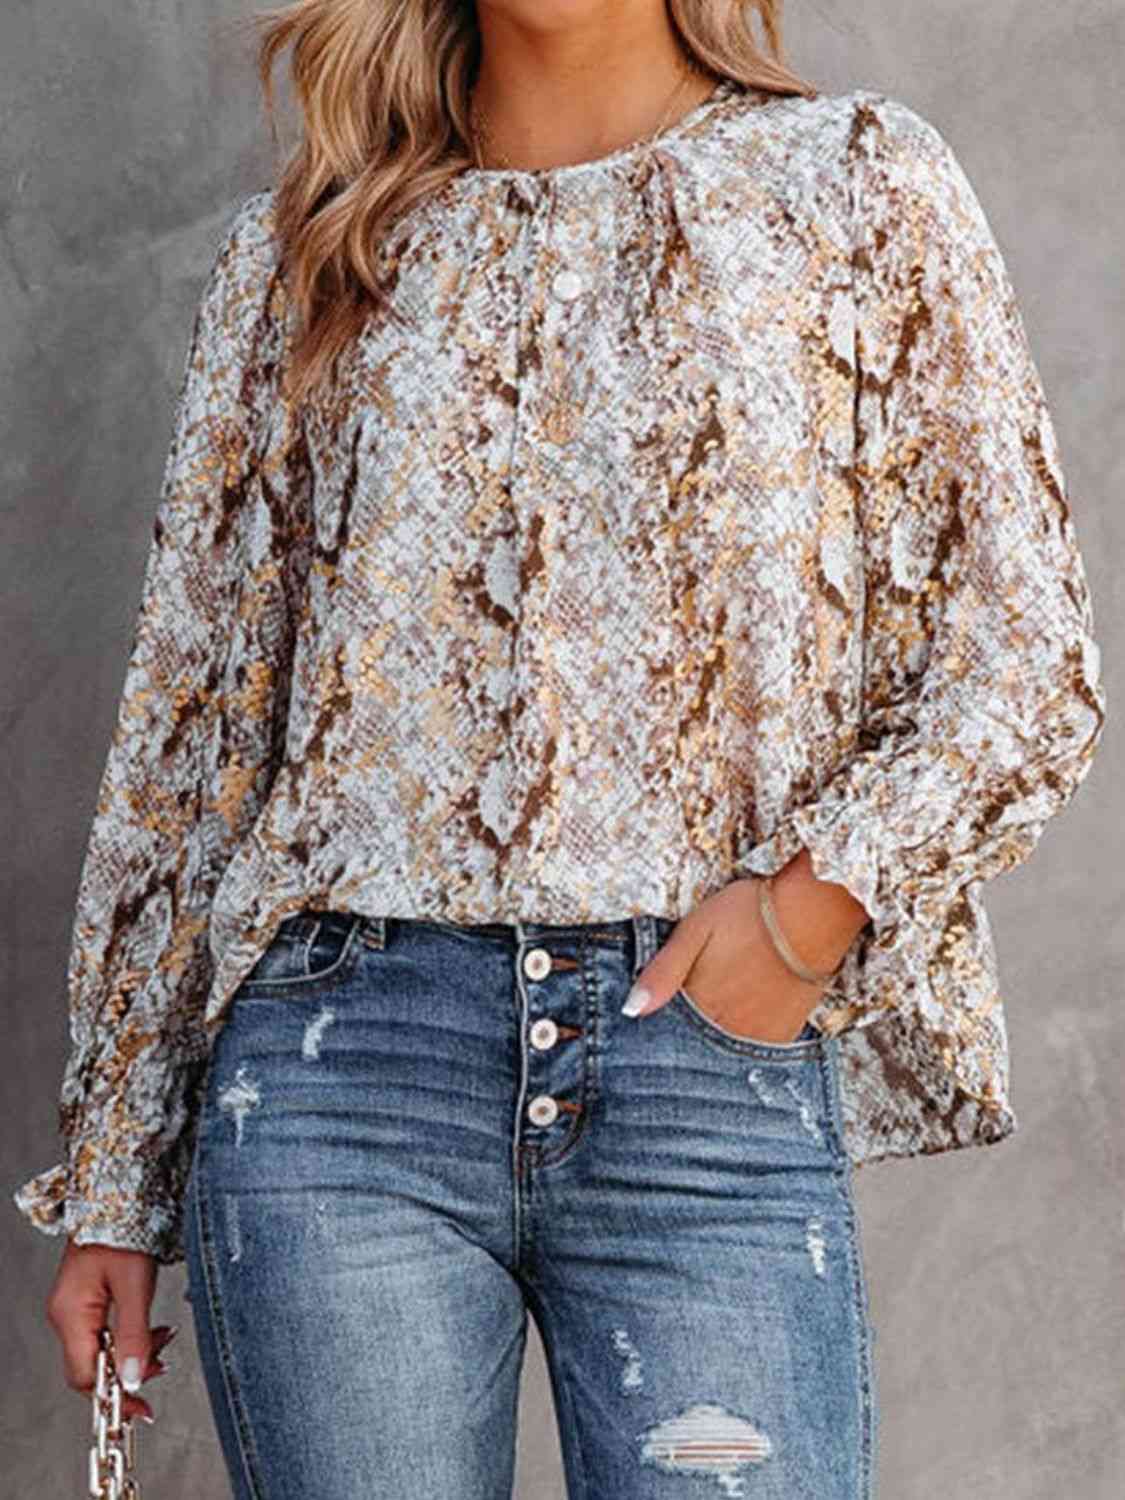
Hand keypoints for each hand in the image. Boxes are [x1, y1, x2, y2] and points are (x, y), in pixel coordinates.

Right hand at [44, 1236, 178, 1425]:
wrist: (118, 1194)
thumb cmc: (125, 1230)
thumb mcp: (136, 1285)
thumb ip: (134, 1334)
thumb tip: (132, 1380)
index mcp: (71, 1314)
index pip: (85, 1375)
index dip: (114, 1395)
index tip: (144, 1407)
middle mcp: (65, 1314)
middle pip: (90, 1366)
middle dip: (126, 1372)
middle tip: (163, 1365)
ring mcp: (72, 1306)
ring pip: (98, 1349)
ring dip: (130, 1352)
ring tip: (163, 1340)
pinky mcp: (84, 1298)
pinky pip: (101, 1331)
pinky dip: (126, 1336)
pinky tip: (150, 1329)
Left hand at [622, 851, 870, 1041]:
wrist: (813, 914)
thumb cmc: (750, 914)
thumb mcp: (694, 931)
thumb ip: (662, 972)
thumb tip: (631, 1010)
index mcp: (699, 1003)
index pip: (665, 1034)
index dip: (656, 1029)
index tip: (642, 1035)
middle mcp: (727, 1028)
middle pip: (693, 1050)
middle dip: (680, 1045)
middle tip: (685, 1023)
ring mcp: (757, 1037)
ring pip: (722, 1056)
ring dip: (710, 1046)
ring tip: (715, 1018)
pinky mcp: (782, 1036)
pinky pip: (753, 1054)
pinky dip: (740, 1046)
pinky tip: (737, 1024)